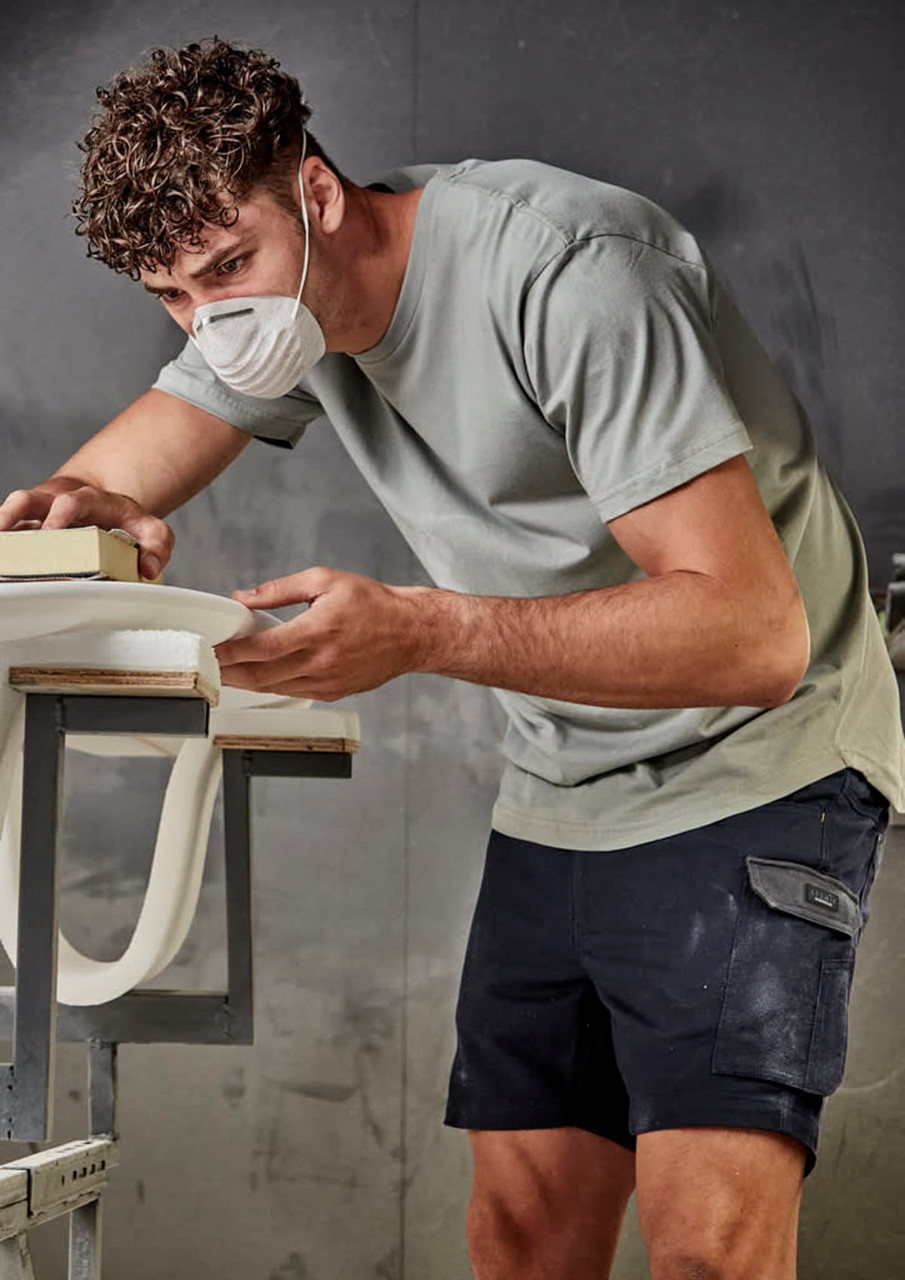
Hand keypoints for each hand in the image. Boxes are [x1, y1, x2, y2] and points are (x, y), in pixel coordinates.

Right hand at [0, 484, 174, 579]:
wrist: (109, 509)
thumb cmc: (128, 522)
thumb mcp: (152, 530)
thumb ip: (158, 545)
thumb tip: (149, 569)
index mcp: (91, 501)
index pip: (73, 501)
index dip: (61, 514)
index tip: (52, 531)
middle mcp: (59, 502)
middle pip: (29, 499)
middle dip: (14, 514)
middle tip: (5, 534)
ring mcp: (42, 514)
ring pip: (13, 511)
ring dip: (1, 524)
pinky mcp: (31, 527)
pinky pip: (11, 530)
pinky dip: (6, 539)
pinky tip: (5, 559)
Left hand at [214, 567, 424, 700]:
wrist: (411, 632)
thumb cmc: (374, 604)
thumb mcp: (325, 580)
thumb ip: (280, 589)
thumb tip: (244, 597)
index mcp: (318, 629)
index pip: (262, 648)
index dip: (231, 652)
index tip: (212, 649)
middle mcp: (322, 661)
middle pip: (261, 675)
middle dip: (228, 672)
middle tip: (207, 665)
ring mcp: (327, 682)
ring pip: (274, 688)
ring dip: (245, 682)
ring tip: (224, 672)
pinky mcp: (333, 692)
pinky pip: (293, 692)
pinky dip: (270, 686)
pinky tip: (257, 677)